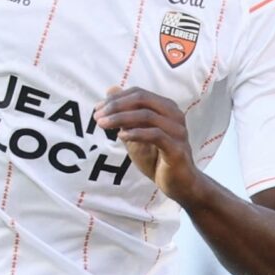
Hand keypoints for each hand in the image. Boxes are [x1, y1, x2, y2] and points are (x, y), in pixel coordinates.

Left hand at [93, 88, 198, 202]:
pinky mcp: (177, 149)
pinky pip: (155, 135)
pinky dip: (136, 133)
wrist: (177, 184)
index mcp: (166, 108)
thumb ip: (125, 115)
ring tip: (103, 125)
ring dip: (121, 118)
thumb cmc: (157, 158)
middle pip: (142, 100)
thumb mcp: (136, 134)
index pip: (139, 94)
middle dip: (116, 106)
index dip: (116, 98)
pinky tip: (121, 136)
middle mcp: (175, 115)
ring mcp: (178, 131)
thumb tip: (110, 90)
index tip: (97, 109)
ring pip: (147, 115)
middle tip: (97, 116)